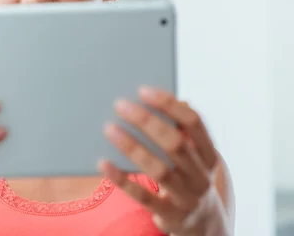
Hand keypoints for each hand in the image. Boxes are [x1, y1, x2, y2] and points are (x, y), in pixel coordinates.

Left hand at [99, 86, 223, 234]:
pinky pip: (142, 196)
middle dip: (146, 121)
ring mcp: (186, 198)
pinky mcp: (169, 215)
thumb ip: (182, 130)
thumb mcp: (195, 156)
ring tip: (109, 128)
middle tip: (120, 104)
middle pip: (174, 143)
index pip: (193, 123)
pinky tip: (103, 163)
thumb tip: (167, 98)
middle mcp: (201, 176)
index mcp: (209, 155)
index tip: (143, 90)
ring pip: (159, 169)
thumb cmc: (190, 178)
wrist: (204, 226)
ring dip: (132, 146)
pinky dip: (122, 178)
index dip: (169, 105)